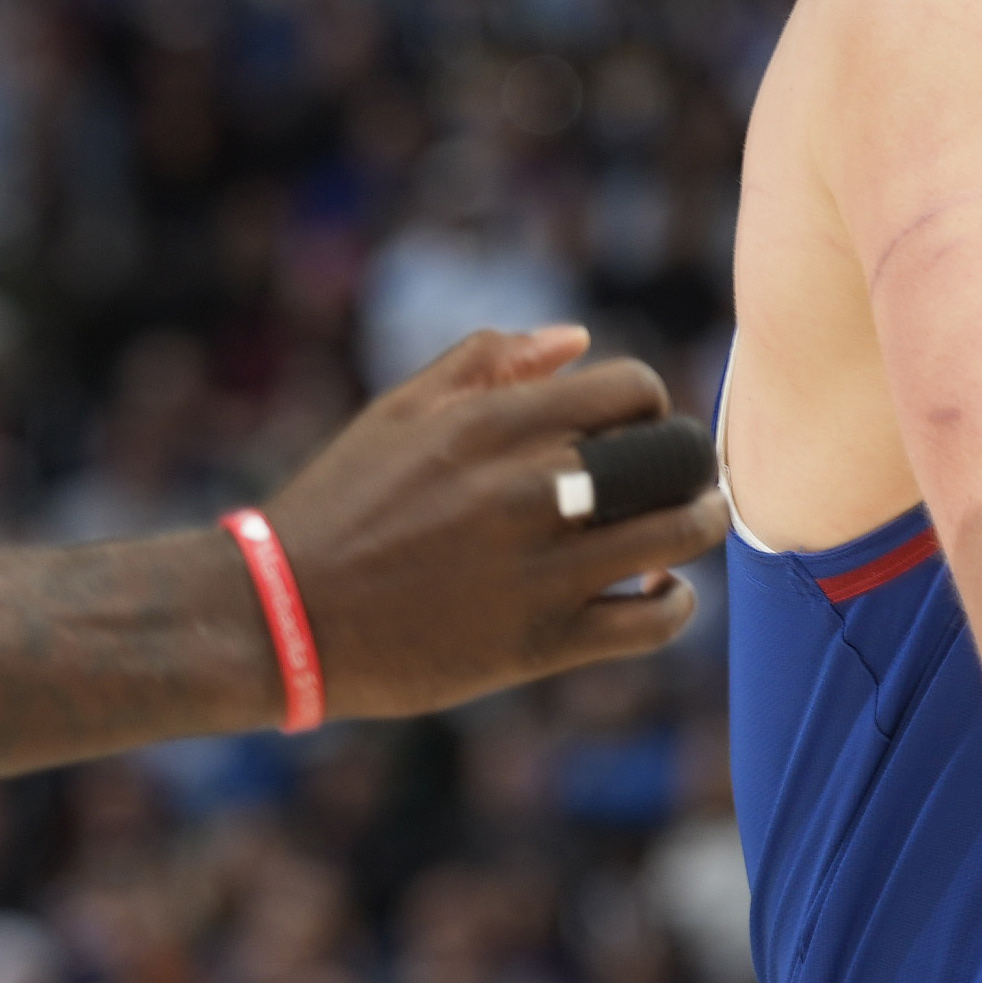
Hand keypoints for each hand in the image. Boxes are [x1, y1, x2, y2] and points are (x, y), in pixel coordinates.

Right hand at [259, 327, 724, 716]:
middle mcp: (525, 492)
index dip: (651, 406)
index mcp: (491, 427)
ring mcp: (538, 572)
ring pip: (679, 535)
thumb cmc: (343, 505)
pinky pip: (654, 621)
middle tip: (674, 481)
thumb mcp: (399, 412)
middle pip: (670, 457)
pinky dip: (675, 603)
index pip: (633, 390)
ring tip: (686, 529)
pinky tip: (657, 592)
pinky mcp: (539, 644)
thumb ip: (488, 362)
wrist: (283, 617)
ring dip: (698, 527)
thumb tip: (577, 338)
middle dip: (685, 465)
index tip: (637, 430)